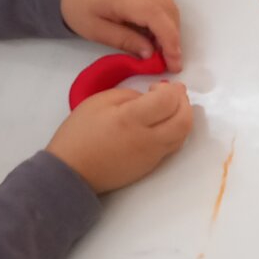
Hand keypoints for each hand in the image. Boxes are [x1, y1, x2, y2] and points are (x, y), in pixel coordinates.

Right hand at [47, 82, 193, 193]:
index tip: (159, 86)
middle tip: (174, 93)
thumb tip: (151, 98)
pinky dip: (175, 130)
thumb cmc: (80, 134)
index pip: (168, 101)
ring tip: (170, 107)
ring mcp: (152, 155)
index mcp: (131, 120)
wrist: (73, 171)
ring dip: (183, 117)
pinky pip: (173, 145)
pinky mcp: (152, 166)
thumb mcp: (98, 102)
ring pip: (183, 135)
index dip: (170, 89)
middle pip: (184, 120)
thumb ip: (129, 95)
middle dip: (184, 102)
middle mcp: (148, 139)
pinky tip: (163, 123)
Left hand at [60, 0, 183, 71]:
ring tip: (162, 50)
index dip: (169, 40)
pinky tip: (157, 33)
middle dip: (173, 39)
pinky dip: (166, 18)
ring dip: (172, 29)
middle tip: (168, 62)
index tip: (174, 63)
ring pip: (170, 5)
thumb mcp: (96, 31)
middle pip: (168, 11)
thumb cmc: (77, 7)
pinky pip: (164, 0)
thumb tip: (151, 54)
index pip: (156, 16)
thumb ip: (125, 41)